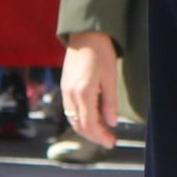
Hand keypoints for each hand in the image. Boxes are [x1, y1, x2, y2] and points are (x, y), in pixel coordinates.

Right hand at [61, 32, 125, 148]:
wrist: (86, 34)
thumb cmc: (102, 53)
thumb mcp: (110, 78)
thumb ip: (110, 103)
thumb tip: (112, 123)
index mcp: (83, 92)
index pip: (90, 124)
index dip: (101, 136)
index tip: (112, 142)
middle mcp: (70, 94)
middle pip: (79, 125)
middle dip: (94, 136)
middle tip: (109, 141)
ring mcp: (65, 90)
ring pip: (73, 119)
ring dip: (86, 130)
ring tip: (102, 133)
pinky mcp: (65, 87)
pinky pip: (70, 110)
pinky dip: (80, 119)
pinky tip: (92, 119)